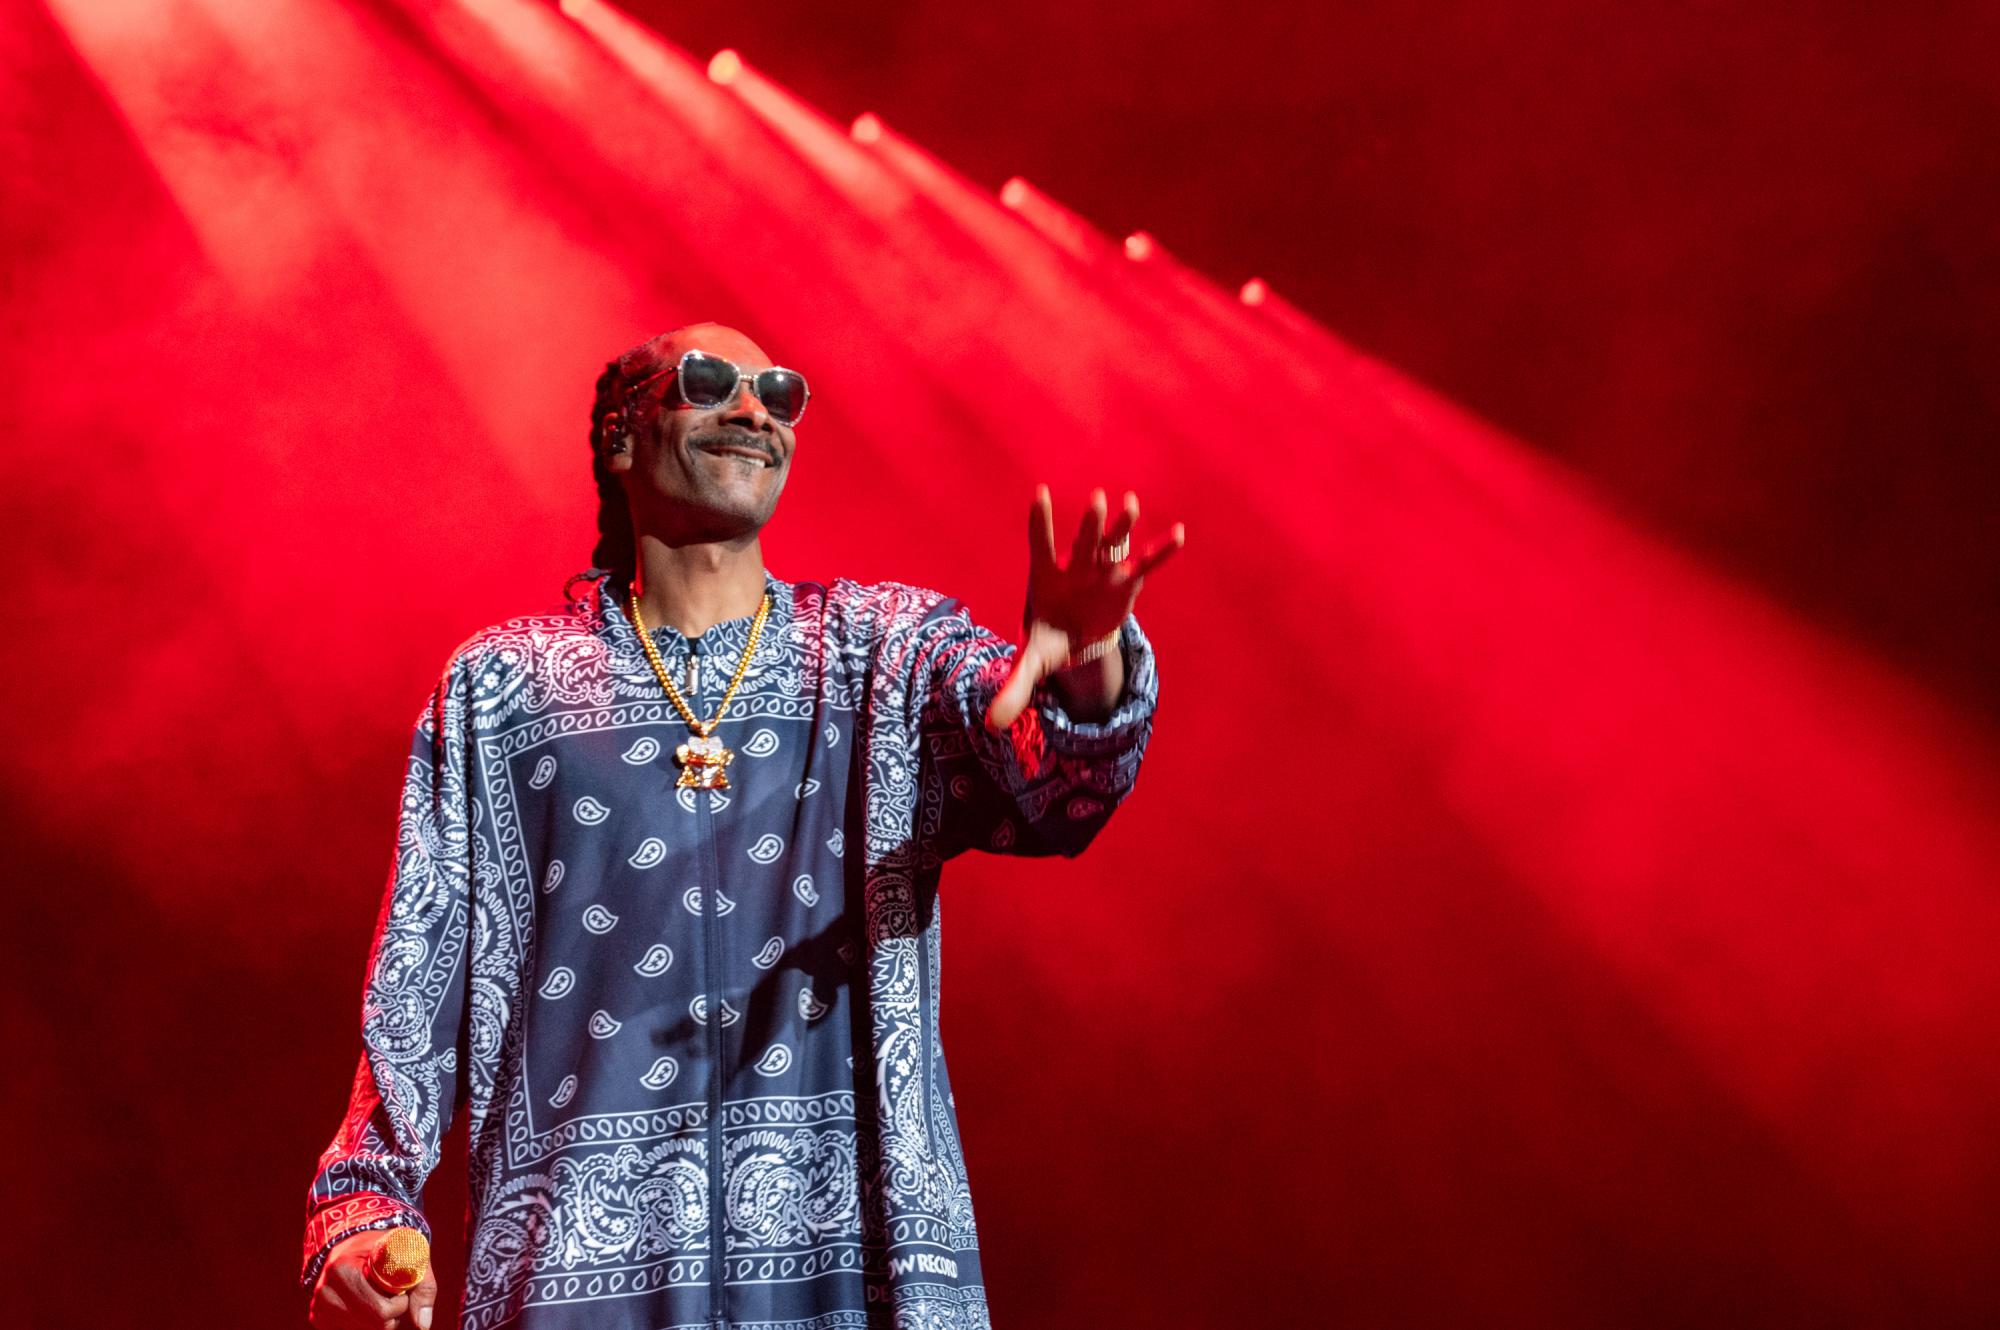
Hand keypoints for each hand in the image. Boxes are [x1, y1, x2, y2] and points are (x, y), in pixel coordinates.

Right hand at [308, 1230, 438, 1329]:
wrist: (353, 1243)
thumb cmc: (386, 1247)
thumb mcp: (409, 1253)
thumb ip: (423, 1286)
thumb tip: (423, 1326)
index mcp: (343, 1269)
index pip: (382, 1311)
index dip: (401, 1304)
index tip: (403, 1289)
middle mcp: (325, 1291)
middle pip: (375, 1325)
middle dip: (393, 1314)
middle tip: (394, 1295)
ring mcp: (319, 1308)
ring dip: (381, 1321)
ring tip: (379, 1298)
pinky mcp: (319, 1319)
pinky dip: (367, 1324)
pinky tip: (367, 1307)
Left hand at [986, 485, 1184, 731]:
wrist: (1074, 638)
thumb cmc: (1048, 640)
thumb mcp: (1031, 663)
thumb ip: (1014, 689)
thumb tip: (990, 725)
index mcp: (1045, 578)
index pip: (1040, 544)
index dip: (1041, 521)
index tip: (1039, 495)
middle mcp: (1075, 568)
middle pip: (1082, 543)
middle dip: (1090, 524)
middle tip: (1096, 501)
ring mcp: (1102, 572)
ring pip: (1113, 544)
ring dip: (1122, 526)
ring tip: (1131, 504)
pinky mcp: (1126, 582)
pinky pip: (1146, 564)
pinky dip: (1161, 551)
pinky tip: (1180, 533)